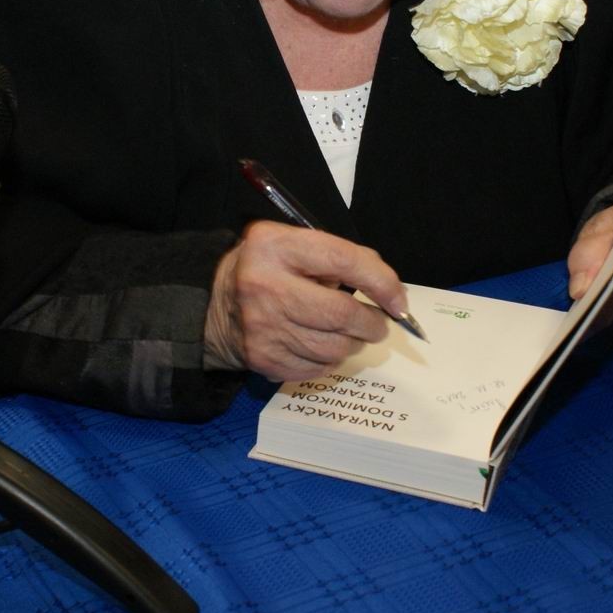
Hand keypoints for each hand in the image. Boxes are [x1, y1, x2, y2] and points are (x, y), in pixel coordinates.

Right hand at [205, 222, 405, 379]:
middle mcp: (265, 287)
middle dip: (372, 323)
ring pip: (334, 348)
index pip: (344, 261)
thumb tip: (388, 292)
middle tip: (378, 323)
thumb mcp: (293, 244)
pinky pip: (318, 368)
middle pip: (341, 314)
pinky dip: (330, 359)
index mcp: (275, 247)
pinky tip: (320, 344)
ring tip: (347, 332)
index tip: (399, 301)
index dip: (381, 282)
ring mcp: (263, 329)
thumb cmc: (267, 270)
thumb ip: (338, 258)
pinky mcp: (264, 360)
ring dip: (352, 343)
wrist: (214, 305)